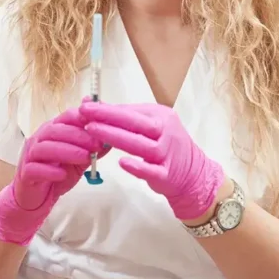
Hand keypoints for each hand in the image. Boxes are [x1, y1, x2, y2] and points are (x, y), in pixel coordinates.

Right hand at [0, 104, 107, 244]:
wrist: (38, 197)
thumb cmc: (58, 173)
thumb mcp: (79, 159)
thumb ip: (92, 146)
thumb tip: (111, 135)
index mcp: (52, 131)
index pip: (65, 117)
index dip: (82, 118)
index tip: (100, 124)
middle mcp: (39, 140)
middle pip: (54, 130)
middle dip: (78, 136)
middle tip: (97, 144)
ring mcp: (30, 156)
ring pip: (44, 148)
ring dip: (66, 151)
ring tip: (85, 157)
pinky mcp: (25, 174)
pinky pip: (34, 169)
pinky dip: (49, 170)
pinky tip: (62, 174)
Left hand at [80, 101, 223, 220]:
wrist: (194, 174)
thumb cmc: (166, 145)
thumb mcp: (151, 126)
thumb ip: (125, 117)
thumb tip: (94, 104)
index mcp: (161, 117)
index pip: (131, 111)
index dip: (107, 109)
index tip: (85, 106)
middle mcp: (165, 132)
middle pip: (135, 123)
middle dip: (108, 117)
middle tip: (84, 115)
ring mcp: (167, 154)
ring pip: (140, 145)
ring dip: (115, 137)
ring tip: (92, 131)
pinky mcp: (167, 174)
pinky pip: (151, 170)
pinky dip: (138, 167)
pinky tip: (122, 163)